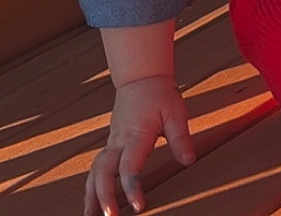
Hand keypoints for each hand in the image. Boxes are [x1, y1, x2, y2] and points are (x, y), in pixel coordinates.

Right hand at [84, 75, 194, 215]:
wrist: (141, 77)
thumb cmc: (159, 95)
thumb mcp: (176, 112)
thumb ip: (181, 137)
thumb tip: (188, 160)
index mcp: (136, 134)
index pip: (129, 165)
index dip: (132, 187)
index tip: (139, 206)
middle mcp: (119, 140)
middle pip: (103, 171)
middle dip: (104, 196)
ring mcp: (112, 142)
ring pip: (95, 170)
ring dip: (91, 194)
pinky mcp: (111, 144)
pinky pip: (97, 167)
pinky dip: (92, 185)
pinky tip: (93, 201)